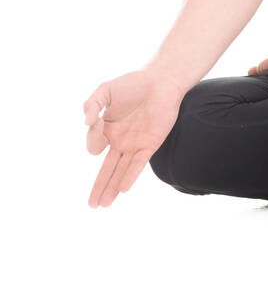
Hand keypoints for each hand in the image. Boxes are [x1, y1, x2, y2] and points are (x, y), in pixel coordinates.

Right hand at [83, 70, 185, 207]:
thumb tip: (86, 122)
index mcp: (107, 129)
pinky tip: (123, 190)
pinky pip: (138, 164)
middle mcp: (120, 140)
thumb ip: (91, 104)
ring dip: (112, 188)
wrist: (162, 81)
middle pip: (107, 169)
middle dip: (98, 187)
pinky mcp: (149, 144)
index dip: (92, 137)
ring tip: (103, 205)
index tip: (97, 122)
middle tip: (91, 205)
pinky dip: (130, 177)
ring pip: (120, 171)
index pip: (93, 145)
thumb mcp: (106, 90)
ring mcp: (134, 144)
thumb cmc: (134, 83)